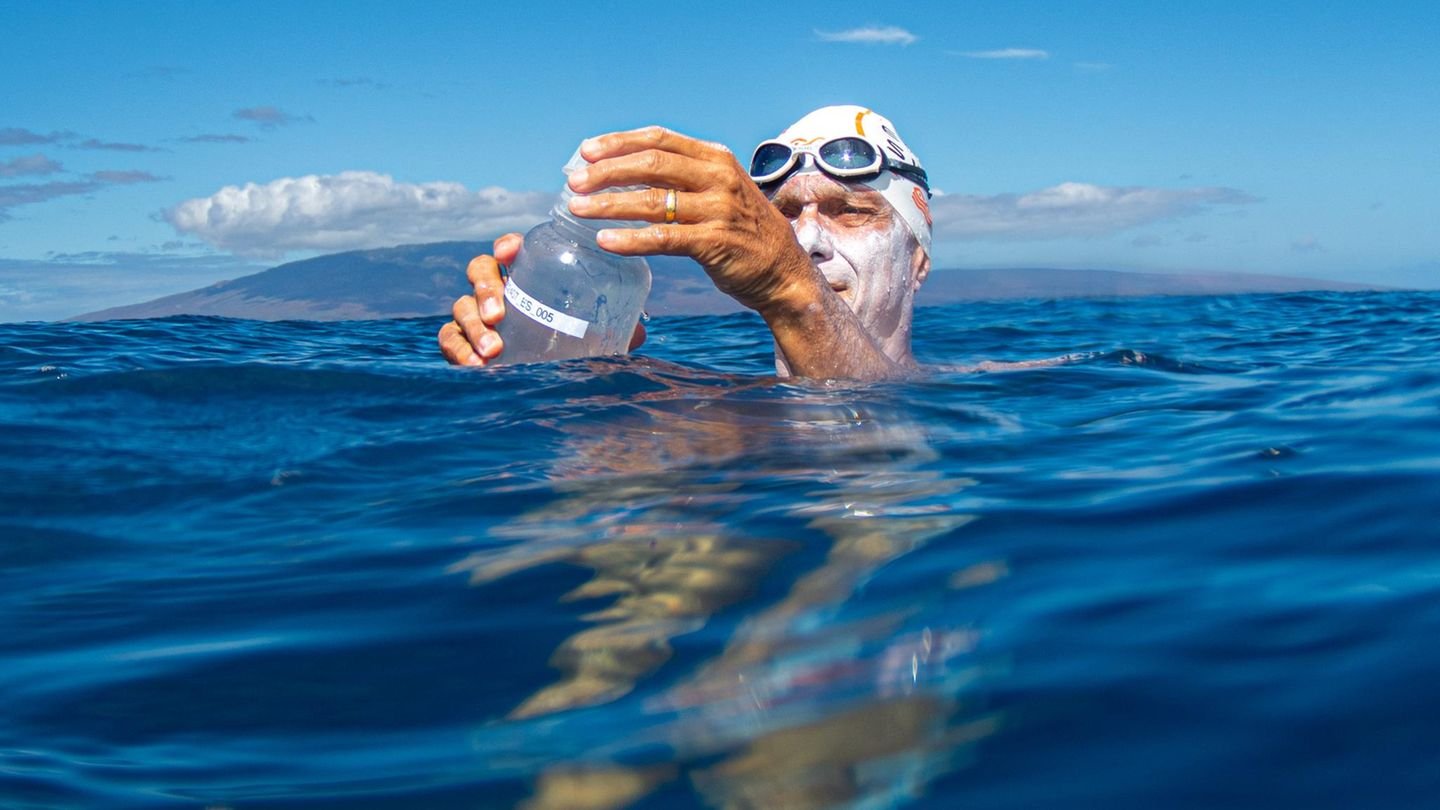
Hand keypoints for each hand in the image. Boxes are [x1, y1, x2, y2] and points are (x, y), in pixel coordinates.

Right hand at [438, 233, 646, 365]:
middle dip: (485, 288)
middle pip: (479, 271)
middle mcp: (497, 290)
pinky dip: (458, 350)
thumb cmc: (568, 347)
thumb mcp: (593, 336)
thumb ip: (613, 330)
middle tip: (498, 314)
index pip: (510, 250)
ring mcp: (476, 315)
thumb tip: (639, 333)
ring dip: (472, 324)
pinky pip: (449, 338)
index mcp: (526, 277)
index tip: (510, 252)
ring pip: (461, 305)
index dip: (507, 245)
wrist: (540, 384)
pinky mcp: (461, 341)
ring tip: (493, 350)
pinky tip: (473, 365)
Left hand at [565, 127, 821, 315]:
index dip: (619, 142)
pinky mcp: (715, 243)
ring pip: (652, 200)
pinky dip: (630, 239)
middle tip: (574, 182)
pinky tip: (605, 241)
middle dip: (606, 171)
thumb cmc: (742, 230)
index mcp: (716, 158)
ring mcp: (718, 210)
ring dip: (609, 204)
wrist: (783, 270)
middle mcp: (718, 177)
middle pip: (651, 164)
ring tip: (577, 210)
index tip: (586, 151)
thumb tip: (624, 172)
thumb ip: (683, 178)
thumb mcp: (719, 190)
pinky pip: (663, 238)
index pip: (659, 138)